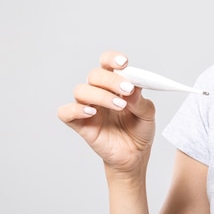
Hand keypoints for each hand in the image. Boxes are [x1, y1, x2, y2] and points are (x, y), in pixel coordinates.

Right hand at [57, 52, 155, 175]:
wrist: (135, 155)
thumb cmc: (139, 130)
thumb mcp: (147, 114)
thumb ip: (140, 100)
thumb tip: (133, 86)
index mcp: (114, 85)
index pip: (107, 64)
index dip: (112, 59)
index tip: (124, 63)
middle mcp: (98, 92)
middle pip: (94, 75)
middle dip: (111, 80)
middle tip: (127, 90)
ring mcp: (87, 108)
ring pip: (81, 91)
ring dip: (101, 95)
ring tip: (119, 106)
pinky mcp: (80, 124)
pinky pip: (66, 112)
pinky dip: (76, 109)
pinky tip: (92, 113)